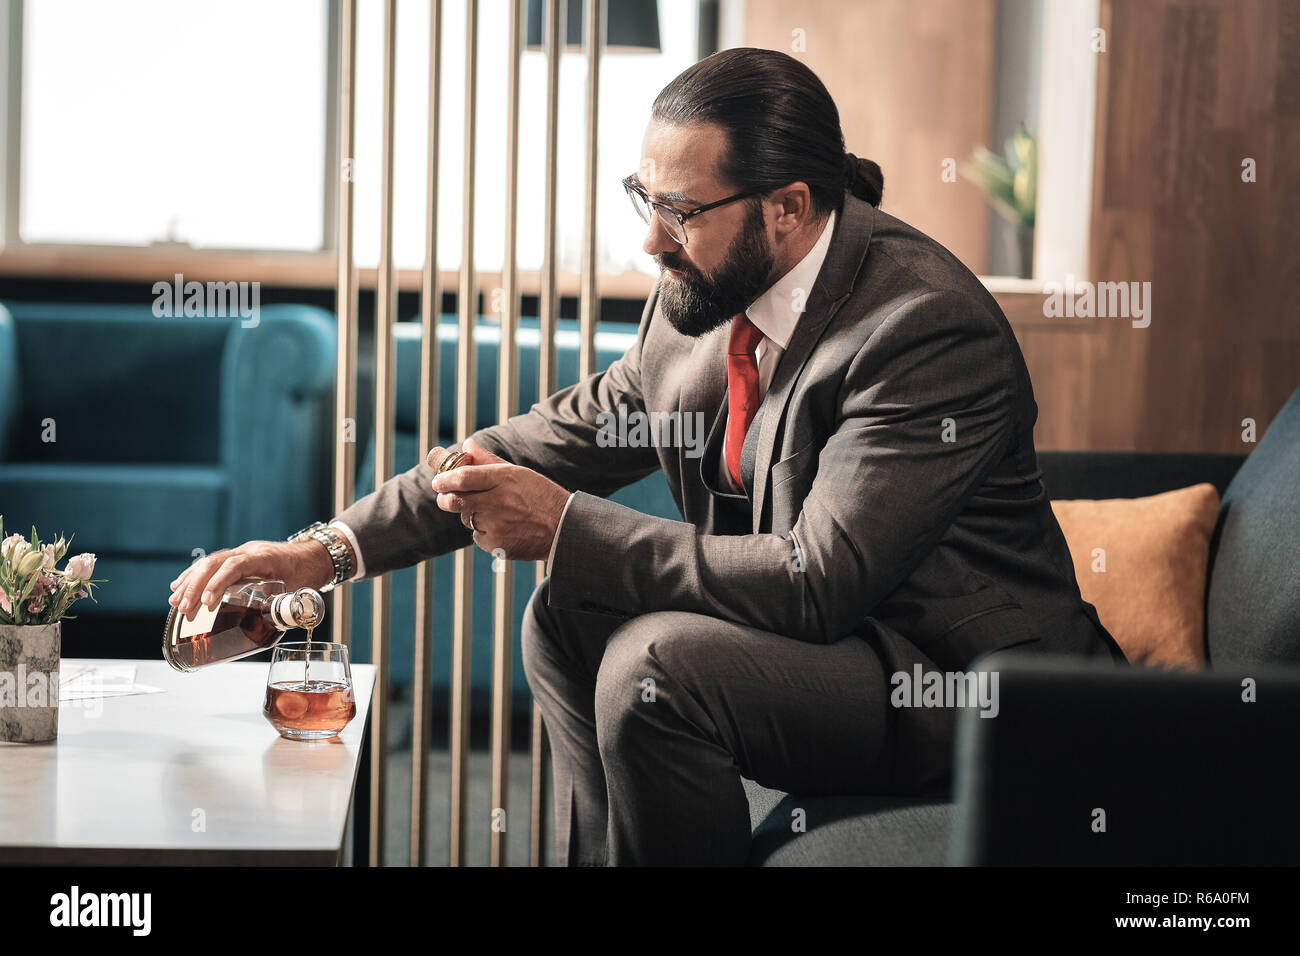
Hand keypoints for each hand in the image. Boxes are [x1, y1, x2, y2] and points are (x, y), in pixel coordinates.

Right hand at [168, 539, 334, 620]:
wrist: (315, 554)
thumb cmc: (308, 572)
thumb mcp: (301, 590)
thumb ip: (289, 608)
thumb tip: (277, 630)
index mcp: (264, 557)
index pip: (236, 566)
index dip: (219, 583)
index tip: (207, 602)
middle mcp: (249, 551)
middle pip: (215, 563)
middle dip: (196, 586)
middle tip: (183, 608)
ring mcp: (242, 553)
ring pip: (210, 562)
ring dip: (190, 581)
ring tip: (175, 601)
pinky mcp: (238, 558)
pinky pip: (212, 564)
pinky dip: (195, 575)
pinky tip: (179, 586)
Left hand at [431, 437, 569, 562]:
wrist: (564, 529)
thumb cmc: (540, 497)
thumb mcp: (519, 473)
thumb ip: (488, 460)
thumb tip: (467, 445)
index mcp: (503, 478)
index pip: (462, 477)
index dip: (445, 479)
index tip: (438, 481)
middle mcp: (497, 501)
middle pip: (455, 500)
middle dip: (445, 499)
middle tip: (445, 497)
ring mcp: (496, 524)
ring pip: (467, 519)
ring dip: (471, 515)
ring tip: (494, 513)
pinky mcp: (496, 544)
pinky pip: (478, 537)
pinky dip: (484, 533)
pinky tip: (503, 528)